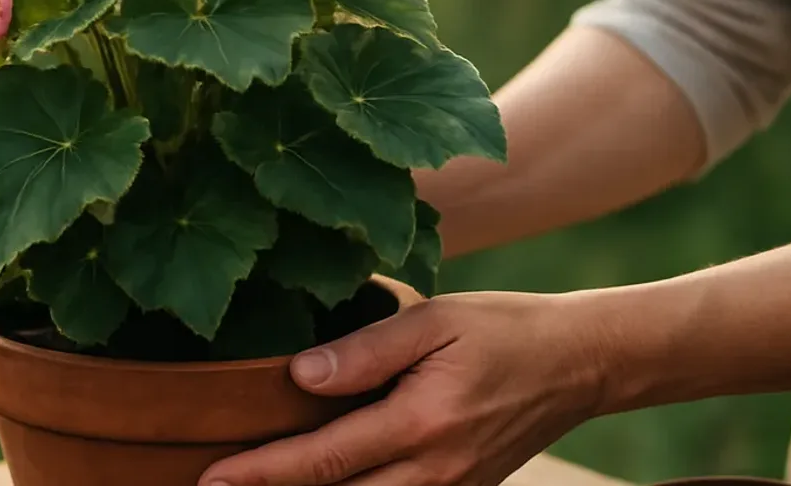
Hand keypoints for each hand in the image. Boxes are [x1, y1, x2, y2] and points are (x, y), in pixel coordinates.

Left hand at [198, 291, 608, 485]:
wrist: (579, 363)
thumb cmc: (505, 329)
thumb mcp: (437, 321)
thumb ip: (367, 350)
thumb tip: (300, 375)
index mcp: (420, 424)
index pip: (322, 460)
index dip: (261, 472)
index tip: (211, 478)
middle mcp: (434, 472)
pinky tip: (331, 485)